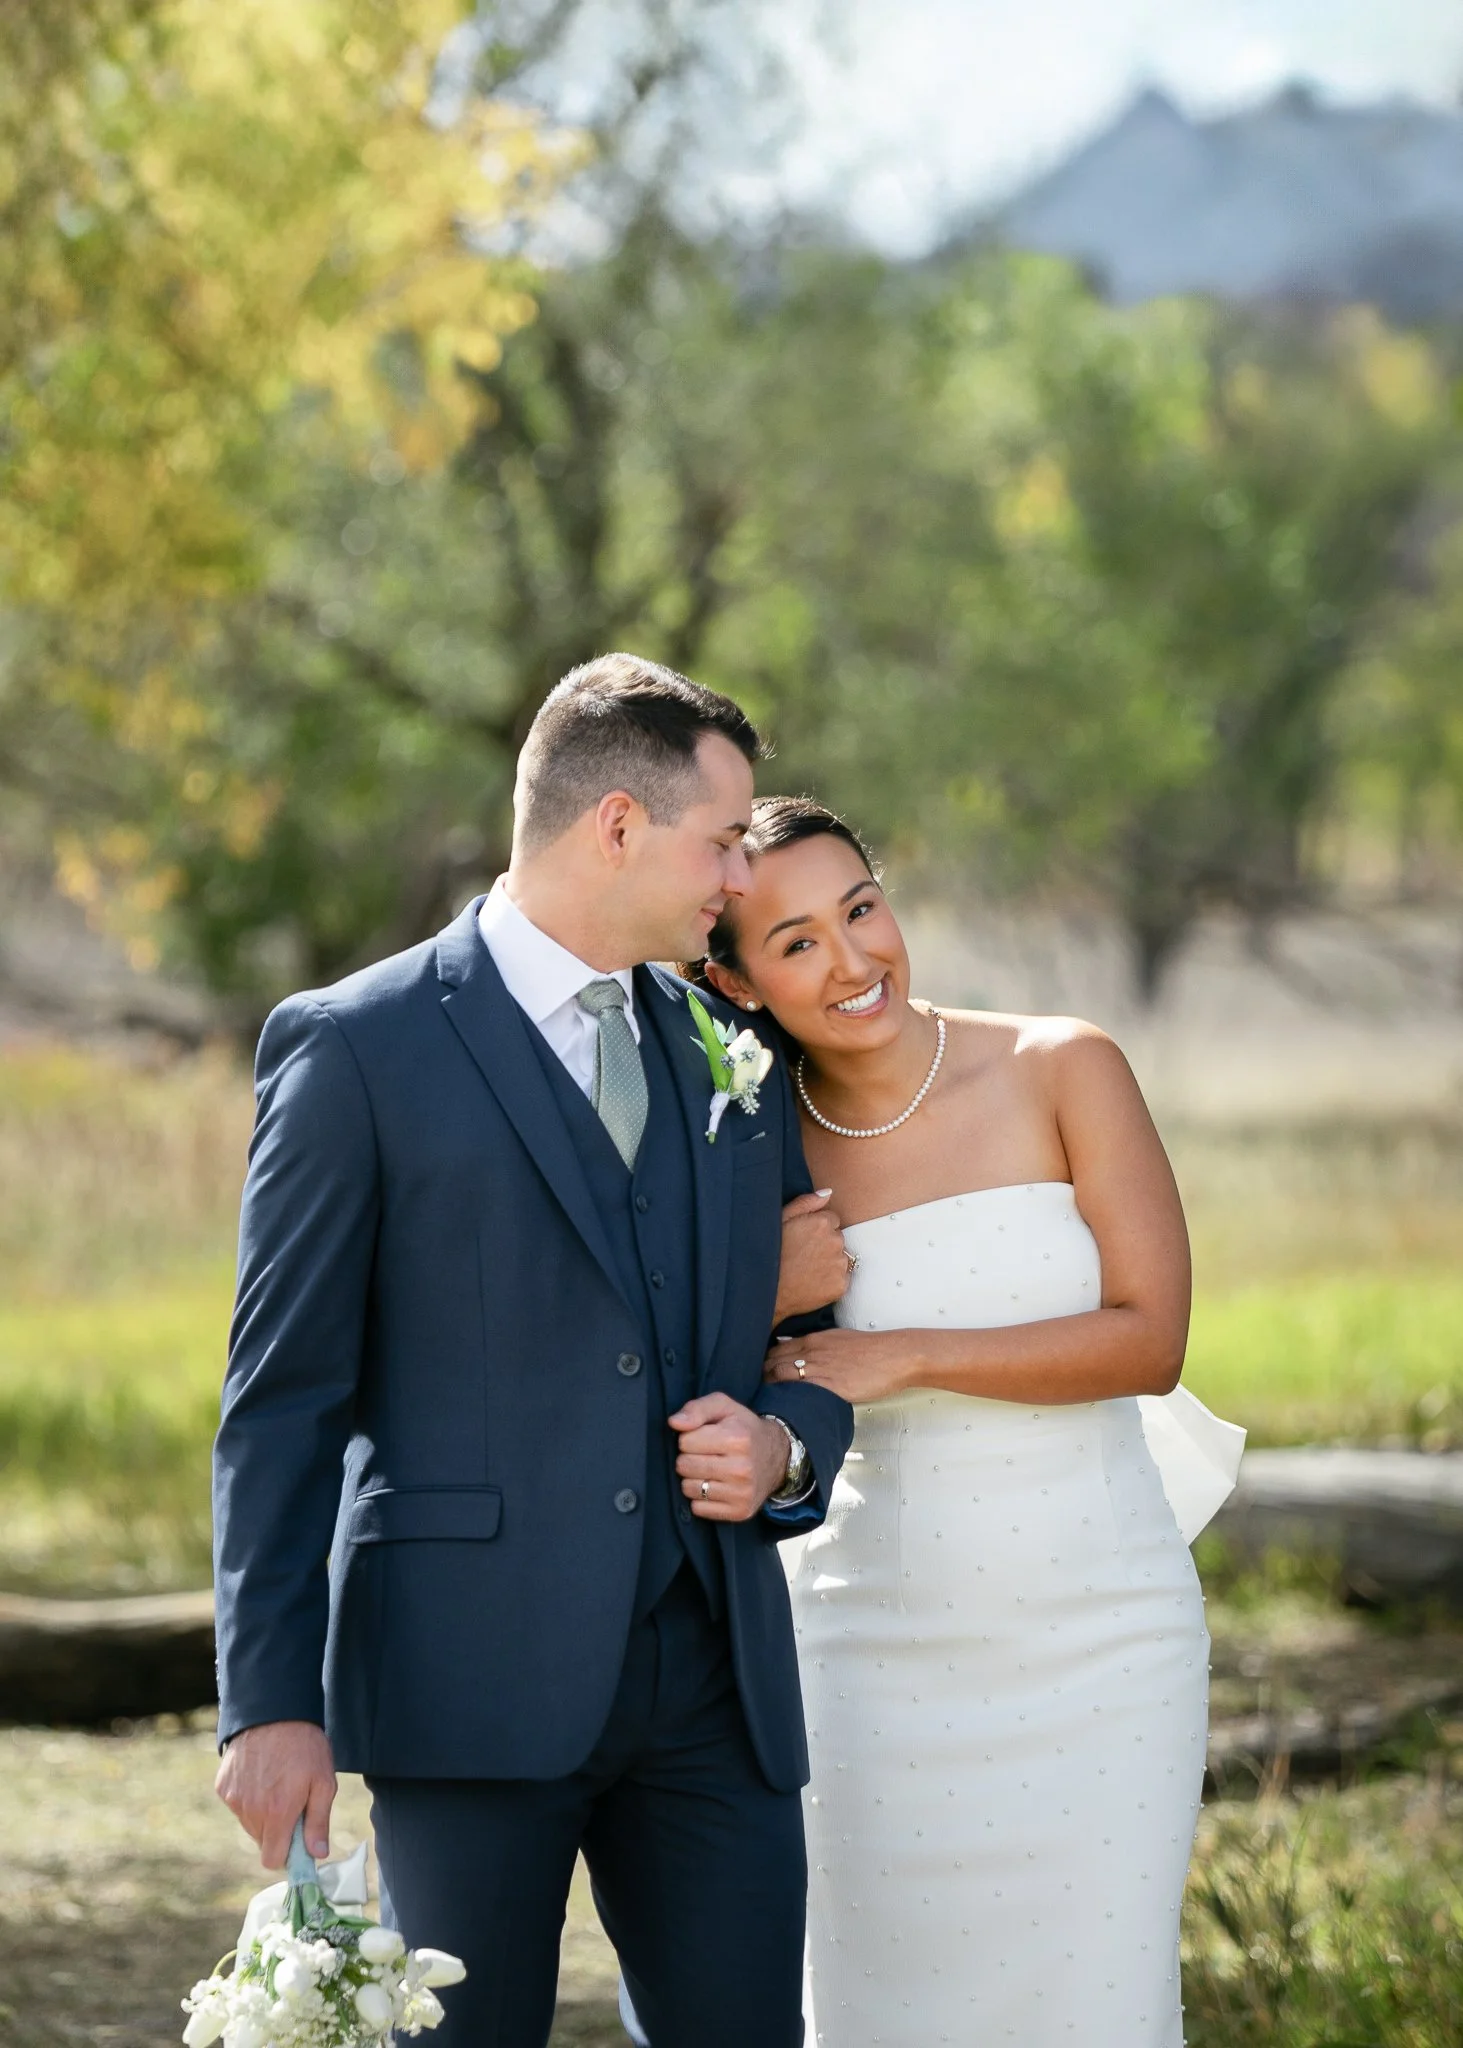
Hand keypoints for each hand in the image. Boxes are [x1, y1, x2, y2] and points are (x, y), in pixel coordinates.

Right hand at [215, 1719, 336, 1870]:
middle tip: (292, 1802)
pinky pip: (238, 1805)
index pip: (272, 1859)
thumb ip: (319, 1822)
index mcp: (277, 1813)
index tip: (297, 1842)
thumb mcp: (324, 1782)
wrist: (274, 1710)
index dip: (287, 1854)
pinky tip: (262, 1774)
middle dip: (277, 1832)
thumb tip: (317, 1855)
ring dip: (263, 1814)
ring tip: (278, 1783)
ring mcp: (233, 1799)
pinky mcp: (223, 1786)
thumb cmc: (305, 1746)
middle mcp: (251, 1811)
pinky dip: (249, 1798)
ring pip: (250, 1824)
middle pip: (262, 1842)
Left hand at [669, 1391, 792, 1520]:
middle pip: (684, 1466)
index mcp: (737, 1438)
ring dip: (693, 1479)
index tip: (704, 1438)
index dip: (690, 1438)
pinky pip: (698, 1509)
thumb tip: (674, 1423)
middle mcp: (742, 1468)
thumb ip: (696, 1409)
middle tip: (706, 1454)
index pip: (684, 1442)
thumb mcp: (723, 1407)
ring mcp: (742, 1493)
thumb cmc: (743, 1429)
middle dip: (689, 1458)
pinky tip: (715, 1486)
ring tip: (710, 1470)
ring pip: (688, 1489)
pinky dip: (701, 1498)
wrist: (778, 1457)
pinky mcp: (739, 1512)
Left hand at [764, 1327, 915, 1406]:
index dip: (763, 1362)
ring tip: (759, 1402)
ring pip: (779, 1376)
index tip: (756, 1374)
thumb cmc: (871, 1349)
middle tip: (751, 1391)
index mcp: (812, 1340)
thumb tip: (802, 1354)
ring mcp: (818, 1369)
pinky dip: (786, 1399)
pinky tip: (780, 1408)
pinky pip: (799, 1392)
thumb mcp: (839, 1339)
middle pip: (771, 1362)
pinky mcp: (829, 1386)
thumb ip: (818, 1346)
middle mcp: (810, 1352)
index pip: (775, 1349)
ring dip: (767, 1388)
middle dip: (759, 1376)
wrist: (893, 1355)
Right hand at [773, 1189, 850, 1323]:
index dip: (816, 1230)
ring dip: (830, 1262)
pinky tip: (813, 1282)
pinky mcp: (841, 1285)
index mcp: (821, 1222)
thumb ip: (806, 1202)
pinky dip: (832, 1280)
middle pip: (838, 1238)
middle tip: (804, 1255)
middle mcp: (835, 1241)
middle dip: (825, 1244)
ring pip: (841, 1258)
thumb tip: (828, 1193)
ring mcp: (839, 1264)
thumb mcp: (781, 1219)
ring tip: (807, 1269)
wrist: (764, 1291)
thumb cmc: (769, 1253)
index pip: (831, 1220)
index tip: (804, 1240)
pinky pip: (842, 1278)